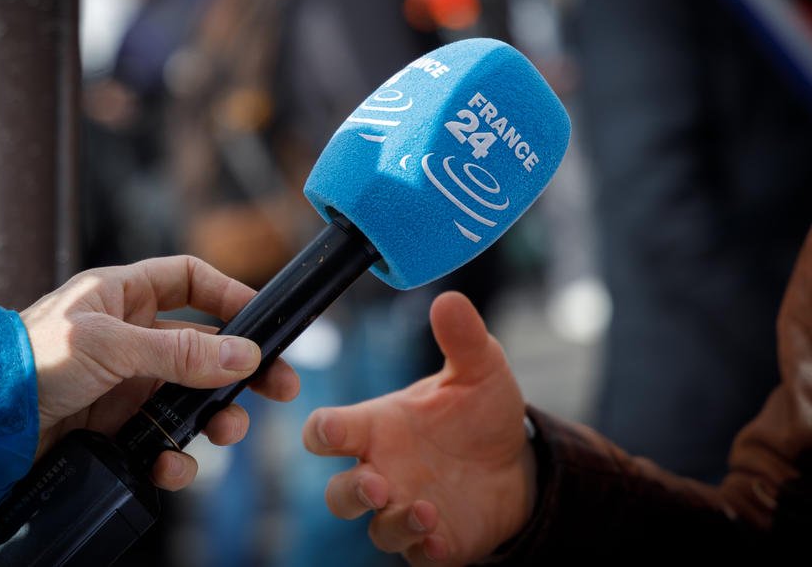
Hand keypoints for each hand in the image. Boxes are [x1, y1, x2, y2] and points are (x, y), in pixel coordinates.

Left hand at [21, 255, 299, 490]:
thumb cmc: (28, 361)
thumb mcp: (110, 346)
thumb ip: (180, 352)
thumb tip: (245, 355)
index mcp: (123, 297)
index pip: (189, 280)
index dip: (229, 294)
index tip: (264, 321)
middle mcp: (130, 337)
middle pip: (204, 346)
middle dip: (242, 367)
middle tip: (280, 388)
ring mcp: (125, 384)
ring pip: (190, 397)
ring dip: (215, 416)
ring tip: (227, 431)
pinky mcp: (116, 428)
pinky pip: (162, 440)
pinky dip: (174, 457)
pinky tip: (171, 465)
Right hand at [303, 291, 536, 564]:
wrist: (517, 461)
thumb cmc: (477, 411)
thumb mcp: (478, 369)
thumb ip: (461, 337)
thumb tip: (448, 298)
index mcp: (378, 426)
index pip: (329, 431)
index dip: (321, 432)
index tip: (330, 432)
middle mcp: (382, 469)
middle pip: (339, 493)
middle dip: (351, 492)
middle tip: (377, 483)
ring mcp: (404, 507)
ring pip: (374, 527)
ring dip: (392, 522)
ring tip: (425, 510)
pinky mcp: (433, 541)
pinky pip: (415, 555)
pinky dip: (423, 550)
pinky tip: (441, 539)